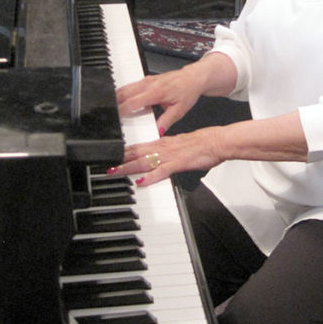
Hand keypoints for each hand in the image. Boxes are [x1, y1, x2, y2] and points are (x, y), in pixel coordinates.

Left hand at [109, 127, 224, 186]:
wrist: (216, 141)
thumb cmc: (201, 144)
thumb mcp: (179, 145)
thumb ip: (166, 151)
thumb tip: (157, 156)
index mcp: (163, 143)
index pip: (138, 146)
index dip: (123, 151)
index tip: (112, 155)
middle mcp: (163, 147)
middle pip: (136, 153)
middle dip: (120, 159)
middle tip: (106, 164)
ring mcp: (169, 156)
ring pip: (144, 161)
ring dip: (128, 167)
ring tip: (115, 171)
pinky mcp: (178, 164)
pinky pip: (161, 171)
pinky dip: (150, 177)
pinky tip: (141, 182)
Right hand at [116, 67, 208, 135]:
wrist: (194, 78)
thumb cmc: (187, 91)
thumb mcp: (179, 110)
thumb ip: (166, 121)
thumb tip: (157, 132)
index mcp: (156, 92)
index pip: (133, 102)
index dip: (121, 110)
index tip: (115, 118)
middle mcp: (149, 84)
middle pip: (124, 93)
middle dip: (114, 104)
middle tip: (107, 116)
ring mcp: (146, 80)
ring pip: (125, 88)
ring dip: (116, 98)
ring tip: (110, 110)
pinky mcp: (146, 80)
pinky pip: (130, 86)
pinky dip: (122, 94)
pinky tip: (120, 102)